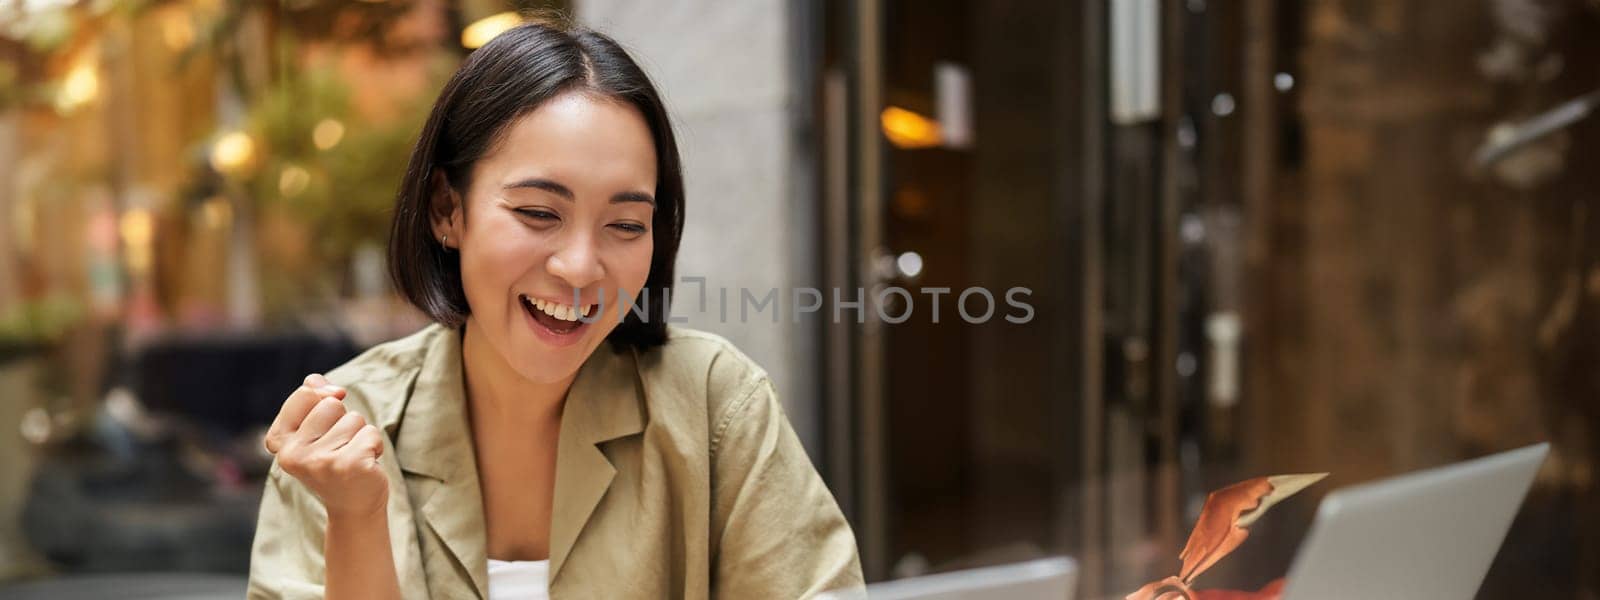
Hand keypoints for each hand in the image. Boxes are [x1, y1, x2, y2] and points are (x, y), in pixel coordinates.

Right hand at [264, 373, 388, 517]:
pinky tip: (365, 466)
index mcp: (280, 443)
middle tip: (341, 448)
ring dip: (360, 435)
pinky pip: (371, 434)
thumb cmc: (336, 461)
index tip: (327, 421)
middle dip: (344, 421)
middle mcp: (294, 454)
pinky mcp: (348, 465)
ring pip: (354, 419)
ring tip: (352, 457)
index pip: (305, 394)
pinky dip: (375, 446)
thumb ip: (312, 399)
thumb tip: (315, 379)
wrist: (354, 507)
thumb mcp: (318, 430)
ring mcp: (320, 461)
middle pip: (331, 404)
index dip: (323, 398)